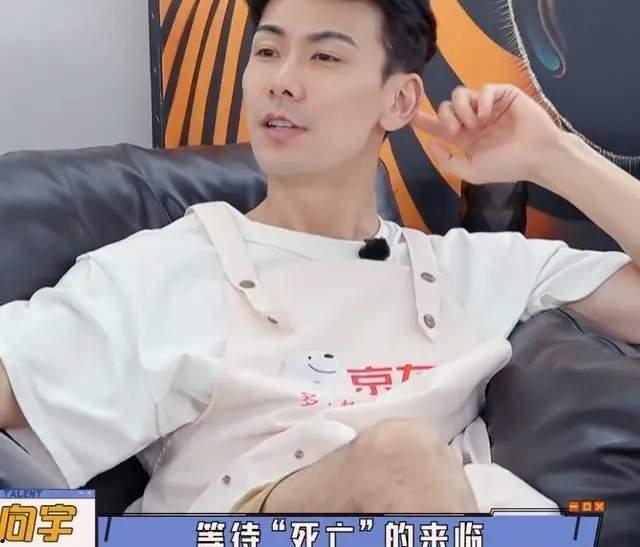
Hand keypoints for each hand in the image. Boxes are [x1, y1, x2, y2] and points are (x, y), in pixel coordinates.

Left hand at [411, 84, 563, 183]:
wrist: (536, 156)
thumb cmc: (506, 166)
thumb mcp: (470, 171)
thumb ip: (447, 161)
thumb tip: (430, 145)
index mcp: (464, 137)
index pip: (438, 125)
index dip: (422, 119)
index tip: (407, 114)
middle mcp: (472, 119)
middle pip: (445, 106)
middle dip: (445, 117)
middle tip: (456, 130)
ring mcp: (486, 106)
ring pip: (459, 95)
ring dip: (462, 110)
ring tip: (475, 124)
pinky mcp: (502, 94)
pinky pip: (483, 89)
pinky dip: (480, 100)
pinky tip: (487, 114)